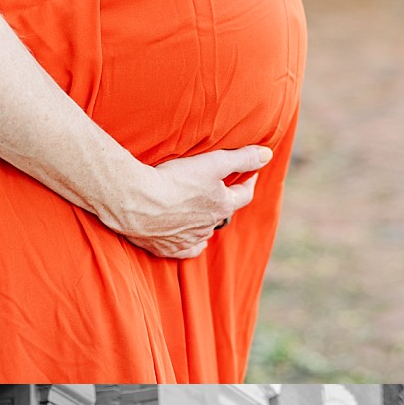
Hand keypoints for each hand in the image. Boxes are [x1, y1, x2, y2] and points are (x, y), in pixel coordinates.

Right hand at [101, 146, 272, 259]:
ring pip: (205, 231)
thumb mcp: (213, 162)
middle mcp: (209, 226)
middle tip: (217, 189)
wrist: (136, 202)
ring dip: (205, 220)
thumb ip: (241, 158)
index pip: (244, 195)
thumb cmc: (174, 180)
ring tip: (198, 208)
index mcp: (222, 206)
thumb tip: (267, 154)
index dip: (248, 182)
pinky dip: (190, 243)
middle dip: (223, 201)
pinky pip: (186, 249)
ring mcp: (188, 239)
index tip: (249, 174)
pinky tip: (189, 238)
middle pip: (223, 213)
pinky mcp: (168, 248)